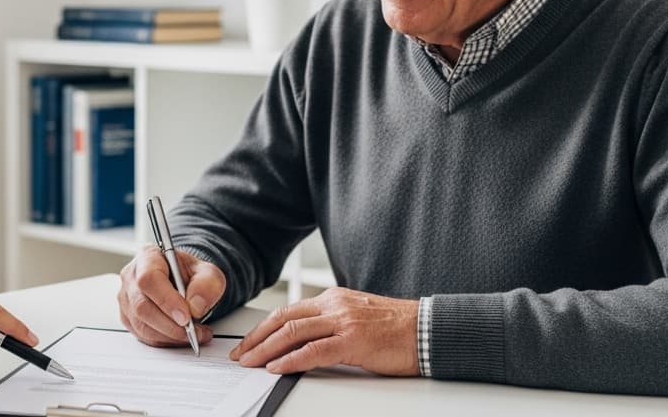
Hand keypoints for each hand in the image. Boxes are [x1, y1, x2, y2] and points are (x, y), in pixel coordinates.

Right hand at [118, 245, 222, 347]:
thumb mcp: (208, 272)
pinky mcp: (129, 319)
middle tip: (194, 330)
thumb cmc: (190, 274)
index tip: (186, 316)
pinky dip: (166, 341)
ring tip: (194, 334)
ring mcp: (127, 300)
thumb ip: (207, 284)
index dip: (166, 300)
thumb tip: (195, 307)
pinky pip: (144, 336)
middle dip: (171, 325)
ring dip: (171, 336)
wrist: (184, 282)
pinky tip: (182, 337)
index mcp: (148, 257)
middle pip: (142, 306)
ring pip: (142, 325)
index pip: (148, 279)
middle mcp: (131, 277)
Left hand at [231, 287, 418, 375]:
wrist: (427, 330)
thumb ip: (331, 324)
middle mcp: (334, 305)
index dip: (264, 328)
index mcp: (333, 299)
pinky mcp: (353, 341)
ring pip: (293, 332)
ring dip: (266, 349)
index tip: (249, 342)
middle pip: (283, 319)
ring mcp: (343, 322)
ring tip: (250, 363)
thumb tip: (304, 341)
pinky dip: (291, 359)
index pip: (288, 311)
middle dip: (257, 338)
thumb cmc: (397, 329)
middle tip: (240, 354)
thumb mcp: (357, 318)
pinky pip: (314, 351)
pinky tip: (277, 368)